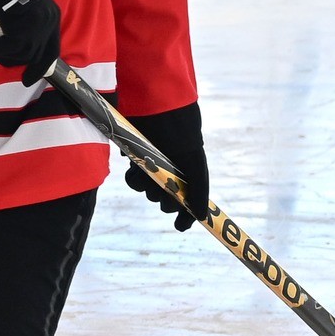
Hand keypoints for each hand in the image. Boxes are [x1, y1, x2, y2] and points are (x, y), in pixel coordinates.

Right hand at [0, 0, 59, 86]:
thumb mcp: (29, 5)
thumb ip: (29, 21)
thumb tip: (16, 40)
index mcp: (52, 17)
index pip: (52, 50)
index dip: (41, 67)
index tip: (28, 80)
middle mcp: (49, 25)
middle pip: (35, 56)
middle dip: (16, 62)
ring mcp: (38, 30)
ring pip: (20, 55)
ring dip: (1, 53)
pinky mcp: (24, 32)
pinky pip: (8, 49)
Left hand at [125, 103, 208, 230]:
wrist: (160, 110)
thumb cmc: (183, 137)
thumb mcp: (196, 164)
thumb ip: (200, 190)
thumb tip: (201, 217)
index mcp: (187, 172)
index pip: (185, 201)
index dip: (183, 215)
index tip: (179, 225)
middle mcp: (170, 170)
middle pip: (165, 200)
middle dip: (164, 199)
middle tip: (164, 187)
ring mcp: (152, 165)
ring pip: (148, 192)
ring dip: (147, 187)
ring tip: (148, 170)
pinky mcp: (135, 159)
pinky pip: (133, 181)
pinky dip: (134, 179)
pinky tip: (136, 165)